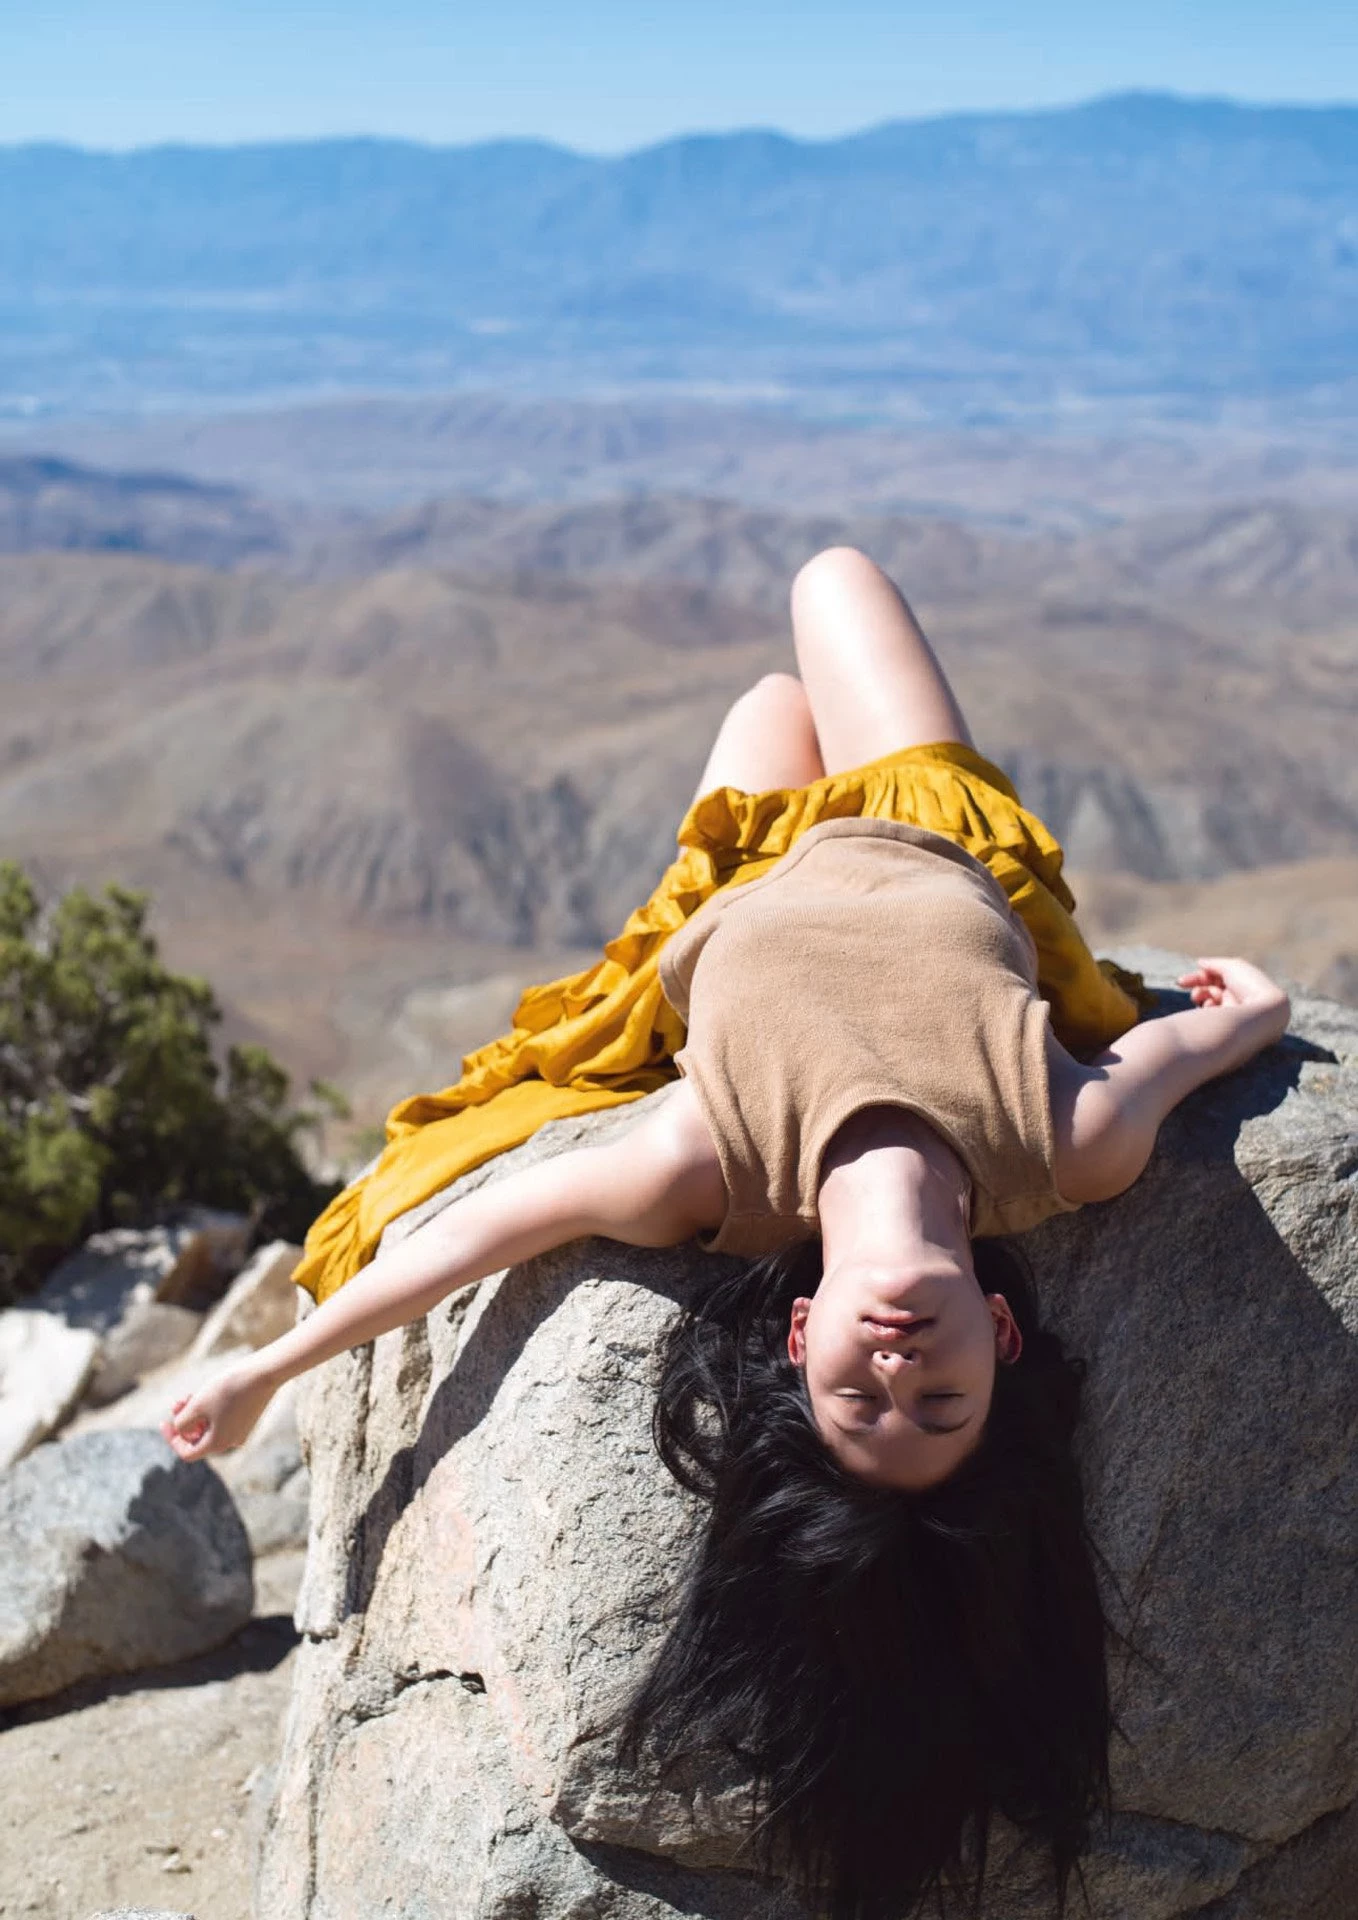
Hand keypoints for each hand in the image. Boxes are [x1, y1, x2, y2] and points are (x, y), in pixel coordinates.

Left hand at [161, 1364, 275, 1461]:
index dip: (172, 1439)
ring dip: (196, 1413)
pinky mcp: (247, 1418)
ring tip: (190, 1394)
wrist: (264, 1372)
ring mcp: (241, 1430)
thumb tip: (181, 1430)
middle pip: (198, 1439)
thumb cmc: (229, 1388)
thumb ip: (182, 1423)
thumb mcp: (197, 1405)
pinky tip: (208, 1393)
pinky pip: (222, 1420)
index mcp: (218, 1444)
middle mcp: (231, 1442)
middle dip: (184, 1421)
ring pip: (209, 1427)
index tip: (164, 1422)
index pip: (187, 1453)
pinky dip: (210, 1410)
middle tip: (178, 1401)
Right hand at [1177, 957, 1289, 1038]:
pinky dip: (1208, 1010)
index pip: (1215, 977)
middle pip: (1211, 989)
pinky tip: (1208, 1008)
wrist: (1264, 1012)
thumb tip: (1200, 962)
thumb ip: (1213, 964)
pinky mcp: (1233, 1026)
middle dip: (1197, 987)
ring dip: (1201, 997)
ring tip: (1197, 998)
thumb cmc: (1250, 986)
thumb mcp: (1230, 967)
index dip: (1198, 977)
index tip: (1181, 982)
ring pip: (1210, 1002)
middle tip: (1182, 986)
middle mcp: (1239, 996)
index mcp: (1241, 981)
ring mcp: (1235, 1012)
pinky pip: (1215, 1016)